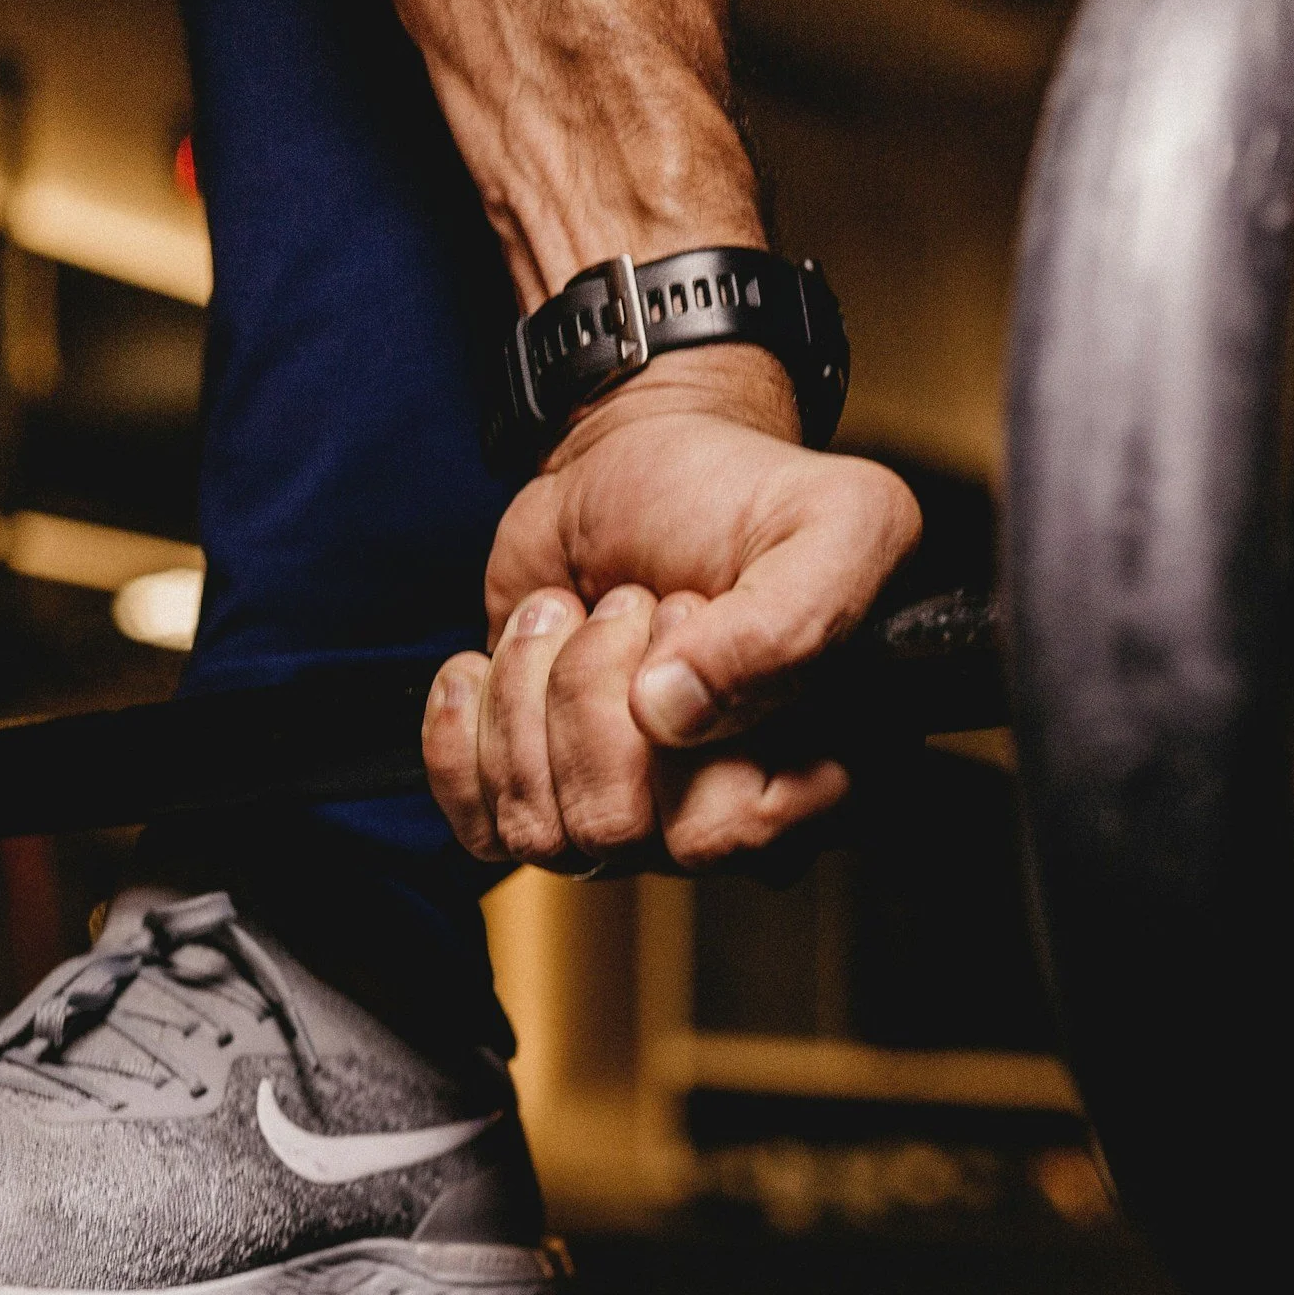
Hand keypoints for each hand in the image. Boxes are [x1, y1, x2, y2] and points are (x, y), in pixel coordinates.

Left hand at [424, 347, 920, 870]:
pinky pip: (476, 826)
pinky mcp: (535, 789)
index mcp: (811, 775)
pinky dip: (461, 731)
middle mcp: (715, 813)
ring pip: (540, 828)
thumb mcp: (832, 523)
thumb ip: (787, 623)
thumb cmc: (745, 497)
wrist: (639, 462)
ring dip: (528, 691)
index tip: (692, 614)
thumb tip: (667, 714)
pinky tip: (491, 663)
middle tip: (629, 602)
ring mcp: (623, 811)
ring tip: (569, 613)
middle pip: (616, 827)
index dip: (691, 725)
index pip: (730, 831)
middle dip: (593, 689)